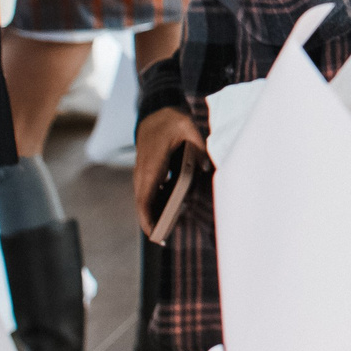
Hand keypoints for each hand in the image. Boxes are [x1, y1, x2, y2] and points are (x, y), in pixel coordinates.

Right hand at [133, 107, 208, 239]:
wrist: (155, 110)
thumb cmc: (171, 121)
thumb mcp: (188, 128)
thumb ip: (198, 147)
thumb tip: (207, 167)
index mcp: (151, 166)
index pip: (144, 199)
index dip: (148, 218)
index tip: (154, 234)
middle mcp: (143, 172)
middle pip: (143, 203)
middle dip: (152, 222)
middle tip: (164, 240)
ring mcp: (143, 172)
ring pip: (145, 199)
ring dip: (154, 213)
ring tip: (169, 229)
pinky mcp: (148, 171)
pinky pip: (150, 191)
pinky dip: (156, 202)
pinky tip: (171, 209)